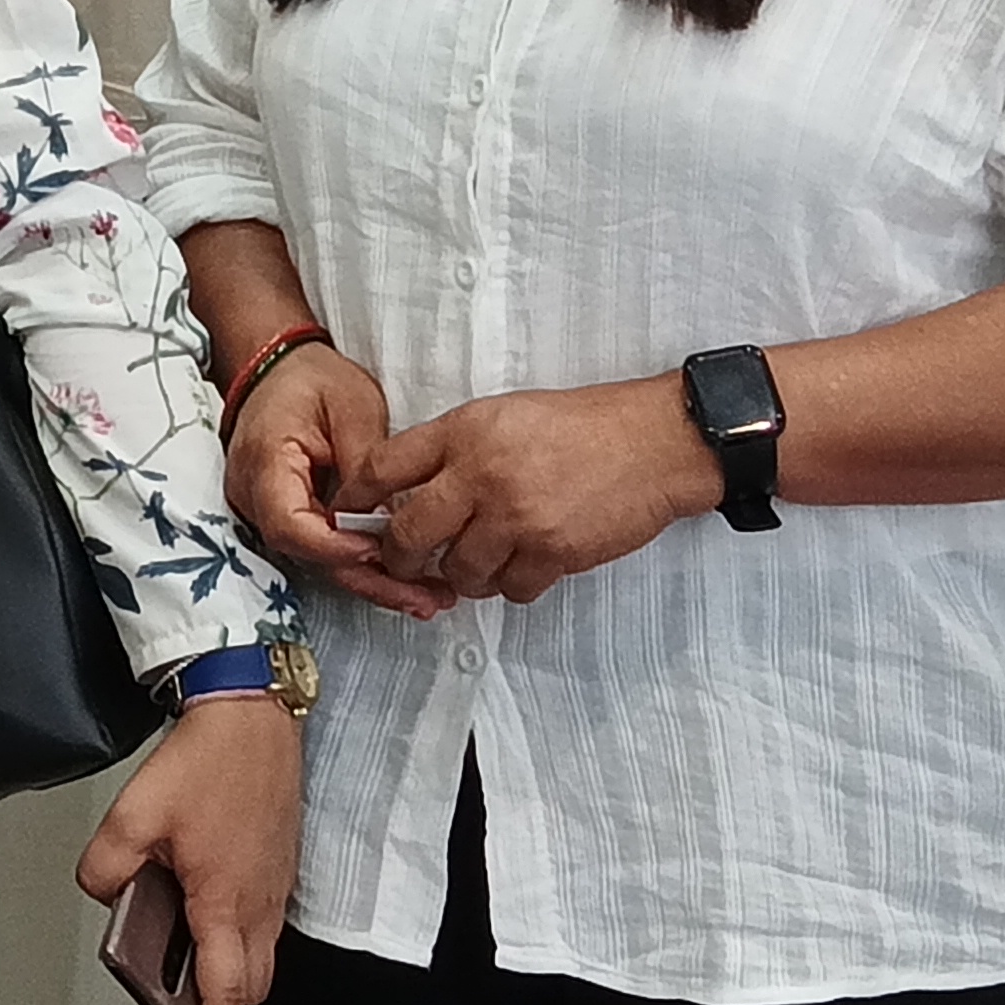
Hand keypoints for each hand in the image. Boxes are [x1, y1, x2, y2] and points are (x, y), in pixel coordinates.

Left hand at [77, 691, 300, 1004]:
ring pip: (261, 955)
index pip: (226, 990)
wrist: (252, 720)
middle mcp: (258, 902)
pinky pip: (265, 923)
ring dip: (234, 974)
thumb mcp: (133, 815)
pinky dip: (242, 938)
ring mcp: (274, 886)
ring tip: (194, 973)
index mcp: (224, 901)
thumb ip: (107, 867)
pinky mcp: (279, 867)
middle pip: (251, 984)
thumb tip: (105, 895)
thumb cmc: (206, 763)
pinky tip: (208, 917)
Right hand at [225, 343, 448, 619]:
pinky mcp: (286, 515)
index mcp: (265, 462)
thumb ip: (368, 471)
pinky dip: (360, 565)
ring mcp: (265, 509)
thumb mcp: (354, 411)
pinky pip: (320, 549)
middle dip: (368, 579)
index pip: (290, 525)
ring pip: (316, 560)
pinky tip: (404, 581)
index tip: (381, 550)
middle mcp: (254, 495)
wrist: (281, 368)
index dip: (336, 548)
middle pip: (306, 555)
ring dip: (371, 580)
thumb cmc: (312, 380)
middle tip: (425, 596)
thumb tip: (390, 524)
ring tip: (428, 596)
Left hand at [342, 377, 718, 602]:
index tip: (350, 515)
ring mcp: (516, 517)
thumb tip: (407, 489)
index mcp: (464, 433)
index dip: (357, 497)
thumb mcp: (501, 415)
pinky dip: (512, 585)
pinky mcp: (553, 552)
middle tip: (406, 560)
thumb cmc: (579, 426)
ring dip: (464, 574)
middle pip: (408, 534)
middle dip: (399, 556)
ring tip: (481, 558)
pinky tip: (524, 564)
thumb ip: (452, 448)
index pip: (382, 467)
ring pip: (459, 571)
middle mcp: (481, 475)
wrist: (654, 443)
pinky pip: (509, 589)